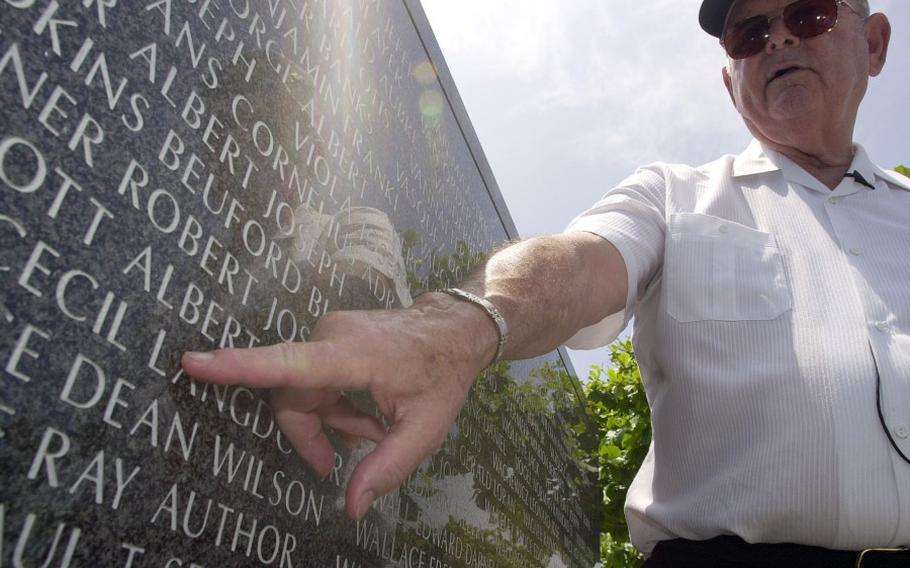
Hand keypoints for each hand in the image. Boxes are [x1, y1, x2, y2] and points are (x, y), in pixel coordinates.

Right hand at [181, 293, 496, 518]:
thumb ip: (387, 467)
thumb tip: (350, 507)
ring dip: (331, 418)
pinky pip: (314, 376)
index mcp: (352, 356)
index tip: (194, 363)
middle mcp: (332, 337)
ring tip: (372, 431)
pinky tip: (366, 414)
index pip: (288, 365)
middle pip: (293, 396)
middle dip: (315, 432)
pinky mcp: (331, 334)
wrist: (455, 328)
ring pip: (303, 389)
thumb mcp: (426, 429)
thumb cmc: (443, 374)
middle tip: (343, 459)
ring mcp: (330, 332)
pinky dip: (334, 402)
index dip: (239, 367)